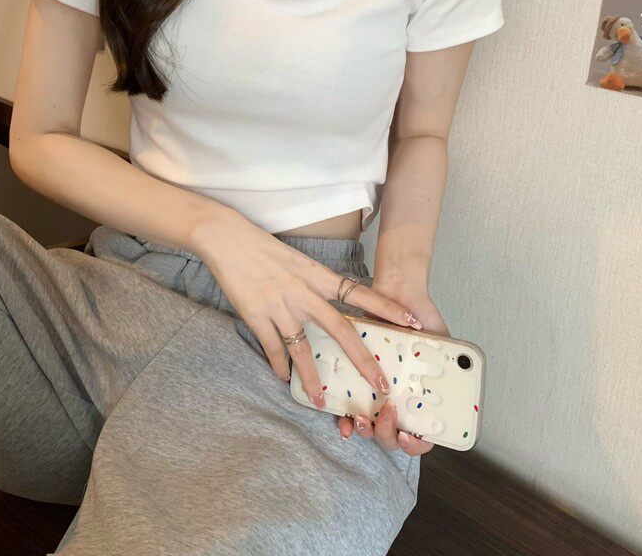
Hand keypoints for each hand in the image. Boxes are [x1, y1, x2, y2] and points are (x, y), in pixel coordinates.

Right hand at [190, 209, 424, 409]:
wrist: (229, 239)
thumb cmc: (264, 247)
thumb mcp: (298, 261)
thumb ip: (314, 283)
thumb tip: (328, 302)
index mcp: (317, 275)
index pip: (360, 292)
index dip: (387, 308)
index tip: (412, 321)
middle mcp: (304, 293)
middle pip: (340, 330)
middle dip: (362, 360)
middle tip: (380, 383)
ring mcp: (280, 306)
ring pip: (303, 350)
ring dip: (313, 379)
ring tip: (322, 402)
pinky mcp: (257, 316)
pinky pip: (273, 349)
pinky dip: (279, 366)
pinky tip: (283, 378)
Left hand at [337, 269, 448, 455]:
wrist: (396, 293)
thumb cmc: (421, 318)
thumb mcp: (442, 343)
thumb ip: (452, 362)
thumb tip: (465, 377)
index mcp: (420, 397)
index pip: (423, 435)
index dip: (418, 444)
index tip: (411, 435)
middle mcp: (399, 399)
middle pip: (394, 437)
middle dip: (387, 435)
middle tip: (387, 415)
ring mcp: (377, 393)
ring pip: (371, 429)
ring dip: (367, 432)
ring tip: (363, 420)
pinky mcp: (356, 382)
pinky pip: (350, 409)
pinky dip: (346, 421)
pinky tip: (344, 421)